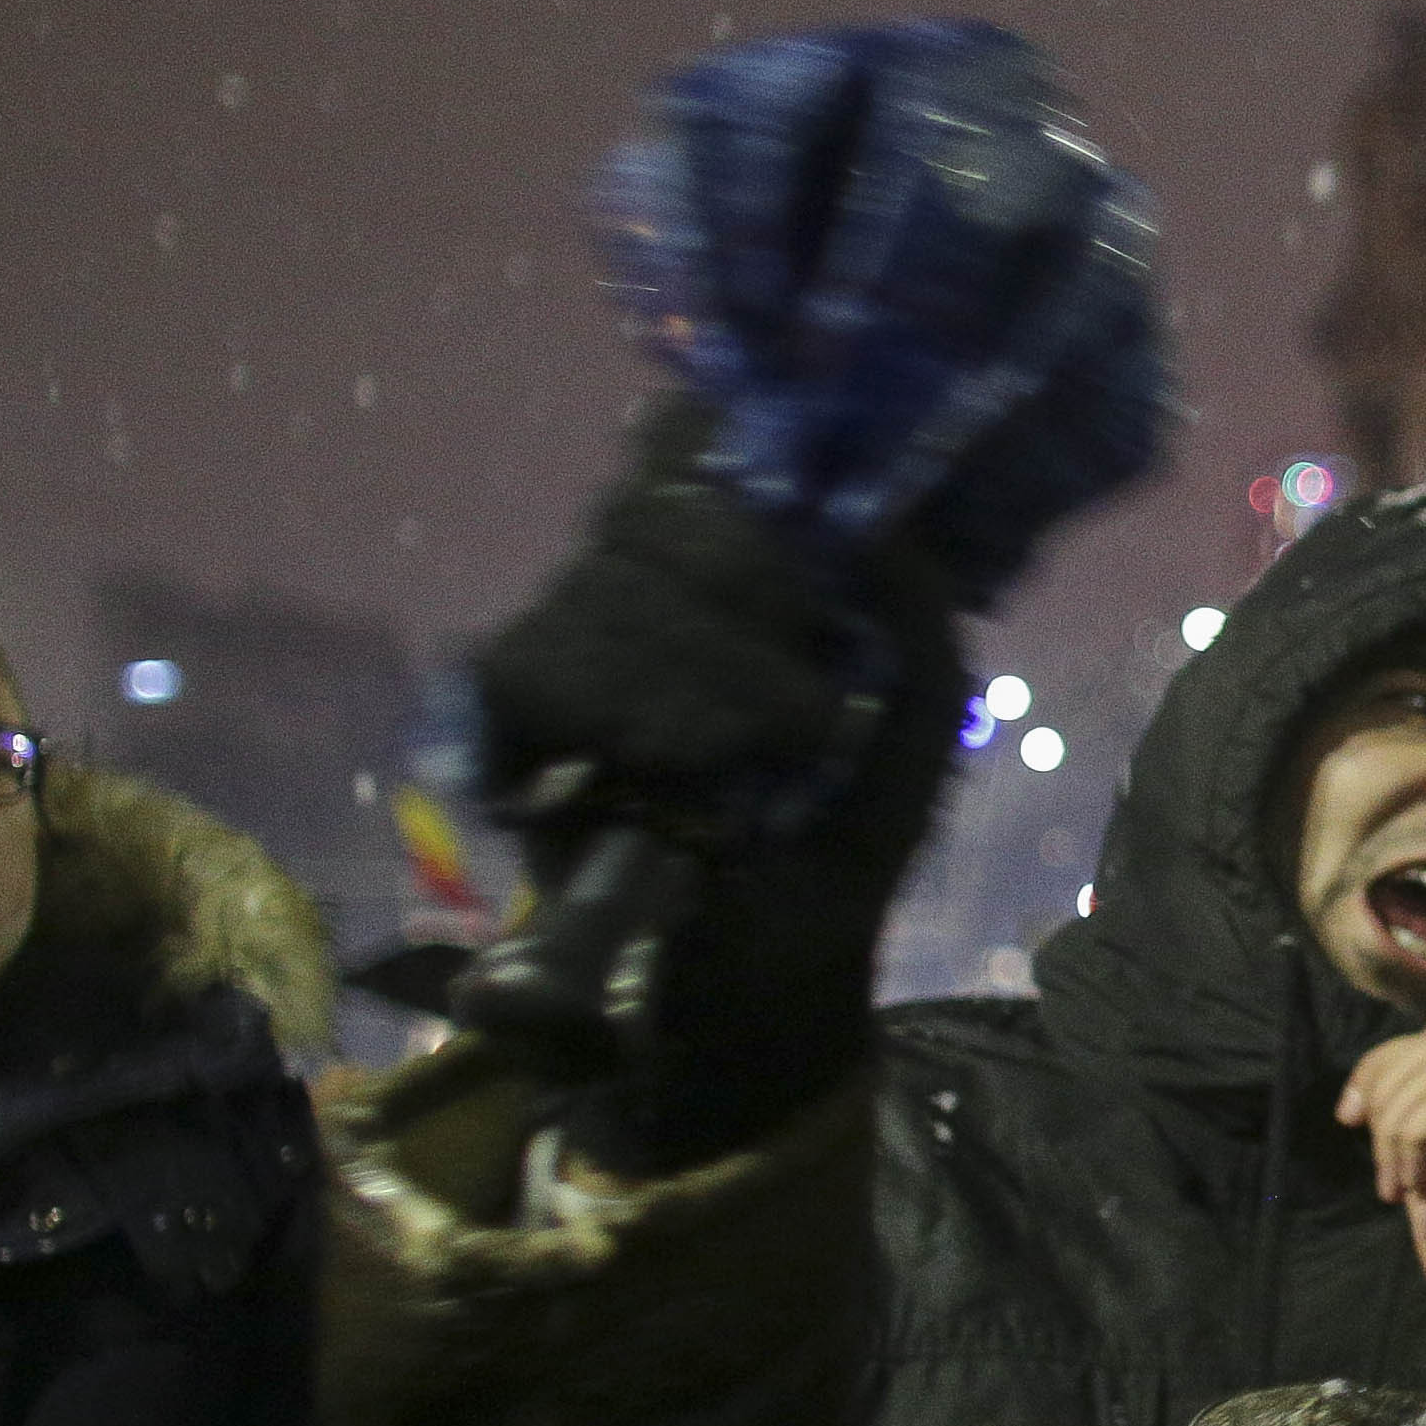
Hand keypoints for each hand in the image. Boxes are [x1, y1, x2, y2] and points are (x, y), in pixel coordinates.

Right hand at [470, 403, 962, 1173]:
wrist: (770, 983)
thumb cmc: (837, 843)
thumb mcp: (916, 731)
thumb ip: (917, 619)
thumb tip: (873, 518)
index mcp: (724, 567)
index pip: (687, 441)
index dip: (724, 454)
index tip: (800, 535)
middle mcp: (632, 590)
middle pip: (645, 510)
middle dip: (743, 593)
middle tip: (807, 706)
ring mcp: (563, 655)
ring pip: (601, 588)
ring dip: (702, 672)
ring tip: (764, 754)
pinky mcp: (508, 732)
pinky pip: (529, 667)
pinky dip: (619, 709)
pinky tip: (675, 764)